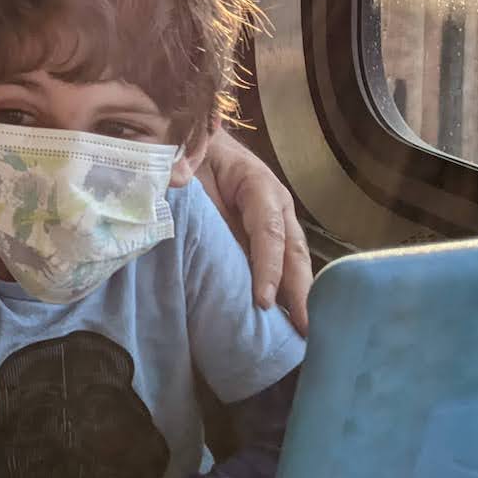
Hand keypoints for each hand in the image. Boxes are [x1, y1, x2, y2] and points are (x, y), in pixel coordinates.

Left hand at [196, 129, 311, 333]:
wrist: (197, 141)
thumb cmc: (196, 153)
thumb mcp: (190, 159)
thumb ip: (185, 173)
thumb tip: (173, 183)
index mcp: (259, 185)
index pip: (268, 231)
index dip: (268, 266)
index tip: (264, 301)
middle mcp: (275, 207)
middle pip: (293, 251)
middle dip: (299, 291)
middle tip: (304, 330)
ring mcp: (275, 224)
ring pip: (293, 263)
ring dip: (298, 297)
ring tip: (303, 335)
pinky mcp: (263, 240)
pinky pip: (279, 267)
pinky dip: (284, 293)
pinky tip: (285, 321)